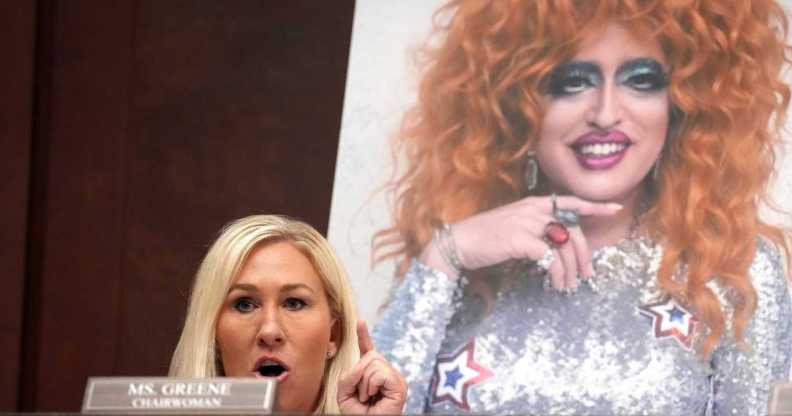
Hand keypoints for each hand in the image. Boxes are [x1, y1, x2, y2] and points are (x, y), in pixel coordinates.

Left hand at [338, 321, 406, 413]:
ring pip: (373, 364)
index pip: (368, 351)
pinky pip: (380, 373)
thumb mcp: (344, 393)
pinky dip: (372, 385)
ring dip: (364, 384)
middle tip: (362, 395)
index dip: (364, 336)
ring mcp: (395, 378)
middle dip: (359, 376)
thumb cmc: (358, 414)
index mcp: (373, 374)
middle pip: (370, 356)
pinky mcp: (399, 385)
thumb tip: (362, 364)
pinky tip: (375, 397)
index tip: (360, 322)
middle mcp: (387, 373)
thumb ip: (348, 376)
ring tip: (368, 398)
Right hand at [420, 195, 620, 289]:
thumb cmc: (484, 238)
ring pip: (564, 246)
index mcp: (533, 204)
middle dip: (583, 255)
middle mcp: (533, 210)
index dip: (593, 206)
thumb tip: (557, 245)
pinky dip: (556, 273)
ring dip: (569, 270)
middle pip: (573, 230)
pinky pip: (550, 258)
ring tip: (566, 285)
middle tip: (585, 274)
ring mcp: (527, 223)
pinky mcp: (520, 239)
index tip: (613, 208)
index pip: (570, 202)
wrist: (459, 242)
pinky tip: (553, 283)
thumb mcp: (514, 226)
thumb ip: (536, 229)